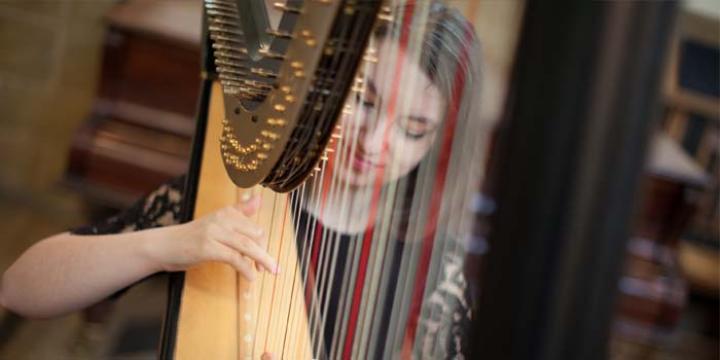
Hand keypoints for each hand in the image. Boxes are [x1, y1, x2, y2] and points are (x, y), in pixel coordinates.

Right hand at [150, 195, 277, 279]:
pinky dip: (245, 268)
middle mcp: (221, 219)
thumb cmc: (192, 238)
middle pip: (255, 236)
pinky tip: (250, 277)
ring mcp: (213, 232)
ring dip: (262, 261)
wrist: (163, 246)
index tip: (267, 260)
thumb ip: (239, 213)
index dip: (264, 246)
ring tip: (268, 272)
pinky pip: (234, 258)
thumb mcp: (217, 223)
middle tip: (270, 269)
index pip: (256, 229)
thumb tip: (259, 199)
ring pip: (247, 246)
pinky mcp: (206, 247)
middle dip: (264, 254)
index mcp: (226, 213)